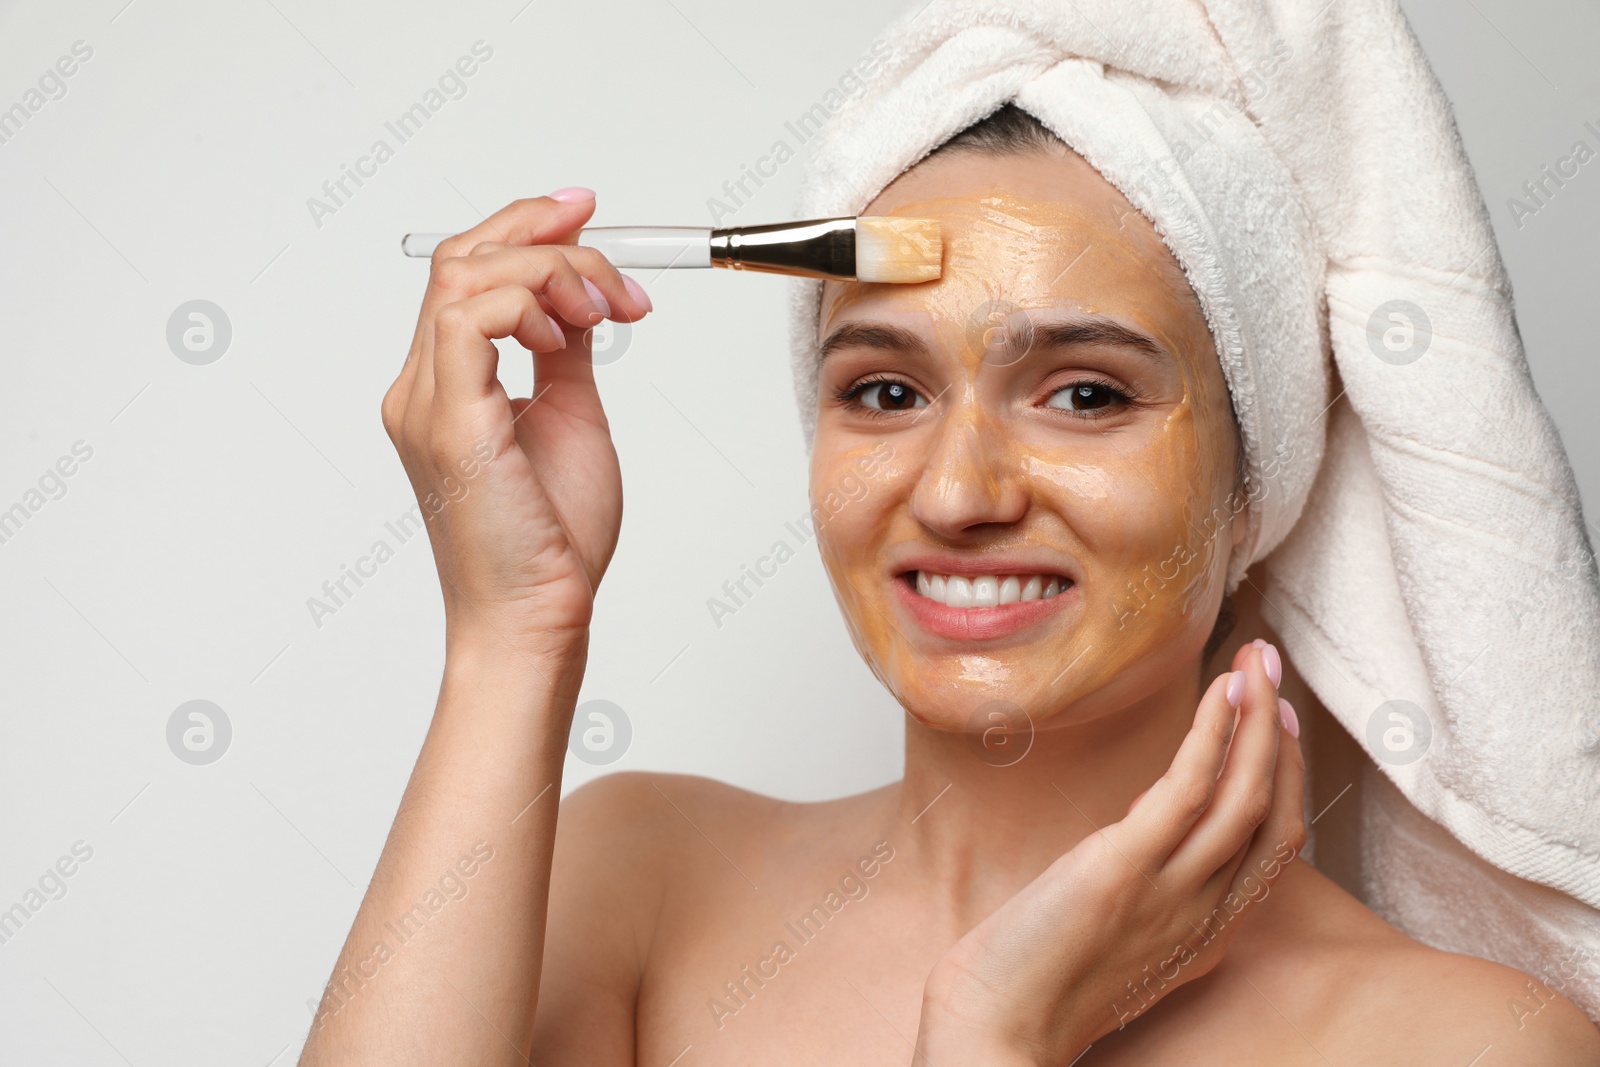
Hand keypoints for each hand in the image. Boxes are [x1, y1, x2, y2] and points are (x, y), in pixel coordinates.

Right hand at [381, 193, 652, 657]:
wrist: (538, 619)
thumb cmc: (551, 540)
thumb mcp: (571, 418)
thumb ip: (564, 354)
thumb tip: (579, 298)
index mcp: (446, 386)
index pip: (468, 273)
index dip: (524, 227)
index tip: (589, 214)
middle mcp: (421, 386)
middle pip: (462, 258)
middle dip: (540, 230)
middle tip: (607, 234)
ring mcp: (426, 403)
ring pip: (468, 275)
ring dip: (550, 271)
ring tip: (606, 307)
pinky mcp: (449, 423)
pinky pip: (470, 319)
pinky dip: (528, 305)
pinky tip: (568, 333)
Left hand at [913, 641, 1306, 1064]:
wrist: (994, 1031)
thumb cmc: (1034, 981)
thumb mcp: (1112, 933)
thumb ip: (1141, 889)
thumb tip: (1136, 837)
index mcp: (1205, 933)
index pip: (1271, 846)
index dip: (1281, 776)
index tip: (1274, 720)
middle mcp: (1204, 916)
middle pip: (1273, 815)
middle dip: (1280, 735)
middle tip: (1272, 669)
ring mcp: (1171, 893)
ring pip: (1246, 796)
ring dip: (1258, 719)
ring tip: (1255, 660)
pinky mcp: (1126, 869)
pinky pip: (1191, 791)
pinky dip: (1215, 737)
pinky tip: (1222, 695)